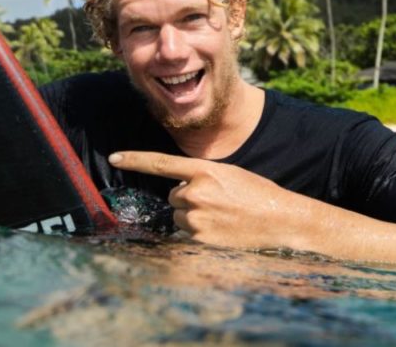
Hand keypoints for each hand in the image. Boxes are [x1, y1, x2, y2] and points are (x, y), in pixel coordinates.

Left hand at [108, 150, 305, 248]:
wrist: (281, 219)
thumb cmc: (256, 194)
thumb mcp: (228, 174)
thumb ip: (199, 177)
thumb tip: (177, 191)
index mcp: (204, 170)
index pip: (160, 163)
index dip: (135, 159)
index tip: (115, 157)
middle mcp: (196, 192)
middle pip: (173, 195)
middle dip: (187, 198)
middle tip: (216, 202)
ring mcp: (197, 216)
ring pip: (178, 215)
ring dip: (192, 216)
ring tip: (221, 215)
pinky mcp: (200, 238)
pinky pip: (187, 233)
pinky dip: (199, 232)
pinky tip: (221, 229)